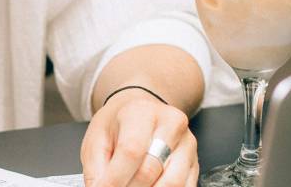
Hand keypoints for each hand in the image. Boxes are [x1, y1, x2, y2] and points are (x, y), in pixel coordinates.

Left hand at [80, 89, 197, 186]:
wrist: (141, 110)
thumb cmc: (119, 123)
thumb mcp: (97, 137)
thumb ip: (95, 167)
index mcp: (141, 112)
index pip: (131, 150)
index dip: (115, 178)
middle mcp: (171, 125)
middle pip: (151, 170)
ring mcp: (187, 144)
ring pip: (172, 183)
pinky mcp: (196, 163)